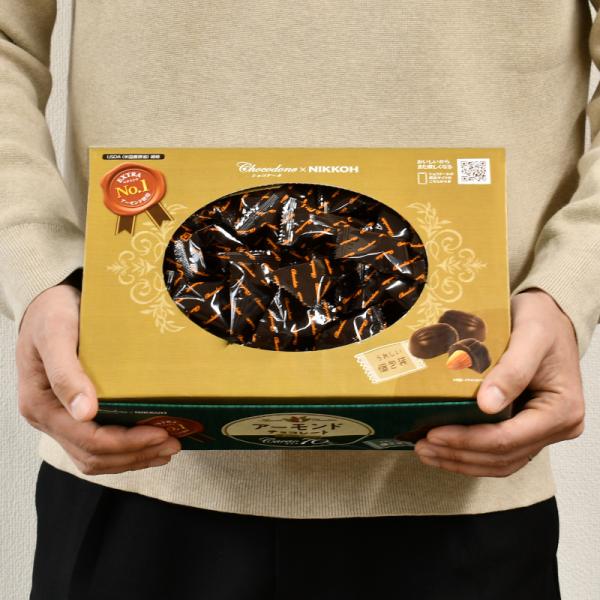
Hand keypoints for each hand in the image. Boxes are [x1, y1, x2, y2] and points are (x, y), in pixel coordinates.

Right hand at [16, 281, 180, 474]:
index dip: (126, 444)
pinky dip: (124, 449)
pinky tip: (149, 443)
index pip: (88, 440)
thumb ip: (66, 373)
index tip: (160, 434)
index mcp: (42, 405)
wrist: (46, 300)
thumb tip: (84, 413)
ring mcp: (59, 419)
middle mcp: (48, 418)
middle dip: (135, 454)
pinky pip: (96, 444)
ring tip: (167, 448)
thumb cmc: (51, 313)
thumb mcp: (56, 334)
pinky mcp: (72, 413)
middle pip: (93, 455)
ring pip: (95, 456)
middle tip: (173, 443)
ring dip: (133, 457)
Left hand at [414, 289, 584, 476]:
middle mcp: (555, 427)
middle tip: (422, 447)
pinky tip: (443, 448)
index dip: (468, 441)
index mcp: (561, 410)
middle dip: (458, 455)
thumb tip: (487, 405)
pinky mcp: (525, 428)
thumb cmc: (542, 322)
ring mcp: (540, 431)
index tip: (435, 434)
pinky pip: (498, 452)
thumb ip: (513, 370)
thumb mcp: (530, 336)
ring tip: (426, 451)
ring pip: (499, 461)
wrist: (549, 316)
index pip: (508, 438)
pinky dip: (469, 453)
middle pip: (502, 456)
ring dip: (460, 461)